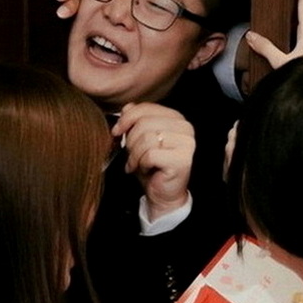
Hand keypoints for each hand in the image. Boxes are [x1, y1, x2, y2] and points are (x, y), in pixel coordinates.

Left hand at [115, 102, 195, 218]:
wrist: (163, 194)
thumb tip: (126, 108)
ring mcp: (186, 143)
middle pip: (144, 123)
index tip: (116, 131)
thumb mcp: (139, 139)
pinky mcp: (182, 159)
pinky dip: (141, 164)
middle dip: (131, 140)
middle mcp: (184, 127)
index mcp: (175, 117)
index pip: (146, 108)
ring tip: (137, 163)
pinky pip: (151, 155)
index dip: (127, 119)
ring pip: (147, 138)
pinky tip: (144, 169)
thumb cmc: (152, 166)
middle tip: (131, 154)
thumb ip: (135, 120)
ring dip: (135, 154)